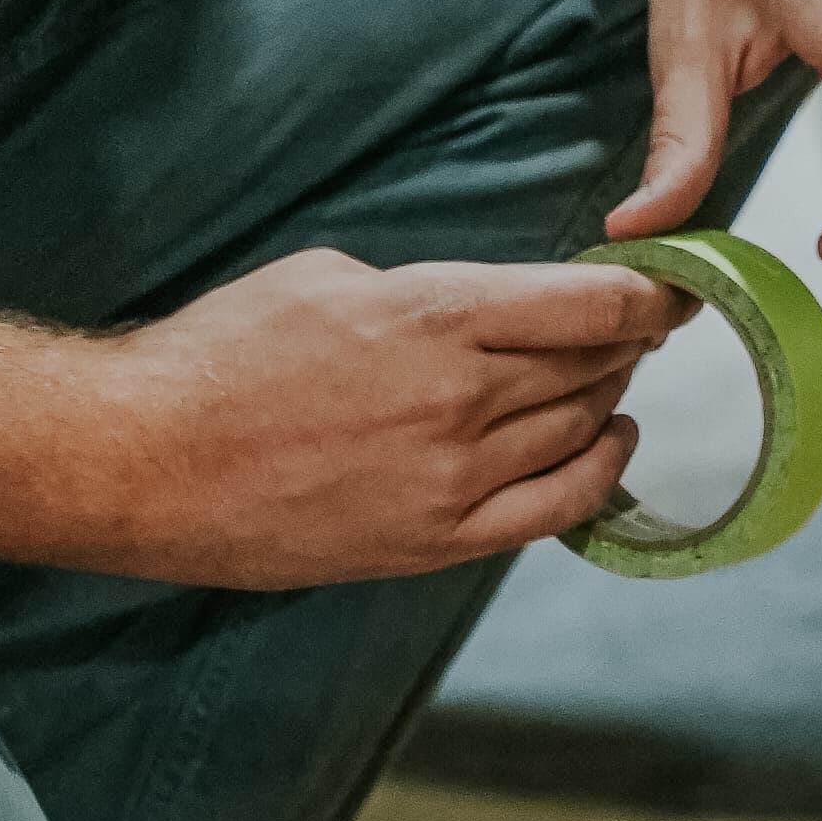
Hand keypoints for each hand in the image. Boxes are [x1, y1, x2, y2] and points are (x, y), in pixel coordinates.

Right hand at [79, 248, 671, 584]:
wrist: (149, 462)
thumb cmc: (222, 354)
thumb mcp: (329, 278)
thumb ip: (426, 292)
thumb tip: (487, 307)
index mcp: (436, 316)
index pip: (591, 304)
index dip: (648, 293)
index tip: (672, 283)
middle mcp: (460, 400)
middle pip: (594, 367)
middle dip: (628, 340)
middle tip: (639, 324)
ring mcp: (453, 480)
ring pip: (580, 432)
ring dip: (608, 397)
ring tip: (610, 375)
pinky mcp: (435, 542)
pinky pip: (554, 510)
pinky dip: (599, 475)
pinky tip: (611, 447)